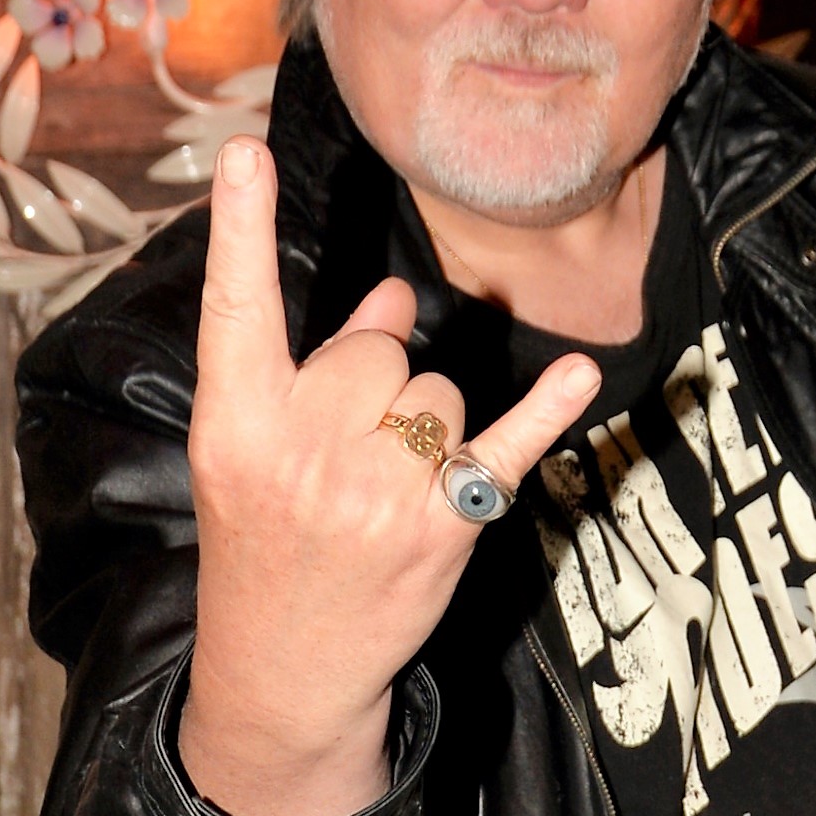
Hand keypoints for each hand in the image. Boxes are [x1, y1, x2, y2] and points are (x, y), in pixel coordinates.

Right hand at [179, 134, 599, 815]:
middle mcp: (302, 451)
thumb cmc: (268, 542)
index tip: (241, 151)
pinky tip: (580, 375)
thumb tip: (392, 295)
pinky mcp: (442, 525)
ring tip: (384, 486)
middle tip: (346, 453)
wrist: (284, 664)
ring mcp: (376, 492)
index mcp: (235, 424)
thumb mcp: (257, 455)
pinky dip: (549, 409)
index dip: (239, 226)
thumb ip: (317, 368)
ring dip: (428, 423)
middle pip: (379, 347)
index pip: (235, 309)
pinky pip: (507, 442)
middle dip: (378, 380)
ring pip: (440, 389)